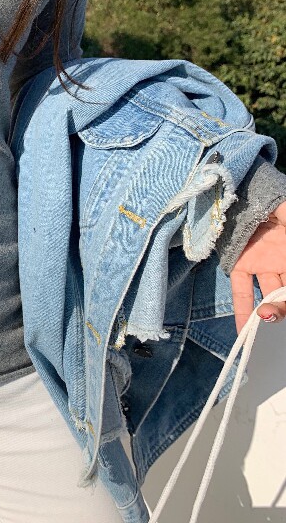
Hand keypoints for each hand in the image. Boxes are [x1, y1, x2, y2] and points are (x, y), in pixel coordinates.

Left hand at [229, 200, 285, 334]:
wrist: (240, 183)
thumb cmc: (271, 196)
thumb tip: (283, 255)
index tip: (281, 307)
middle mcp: (284, 260)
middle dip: (283, 310)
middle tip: (272, 318)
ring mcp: (264, 263)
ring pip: (269, 297)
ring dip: (267, 317)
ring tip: (260, 339)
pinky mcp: (241, 263)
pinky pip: (243, 291)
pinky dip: (242, 312)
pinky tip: (244, 333)